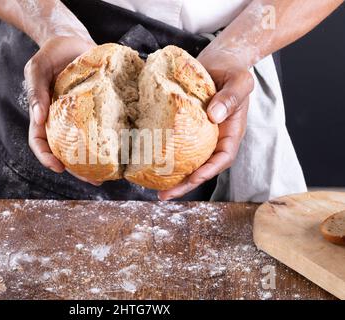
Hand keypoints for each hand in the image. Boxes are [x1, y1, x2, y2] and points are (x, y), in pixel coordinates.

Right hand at [24, 36, 100, 184]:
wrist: (71, 39)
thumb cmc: (50, 54)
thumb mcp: (36, 69)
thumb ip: (35, 92)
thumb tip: (37, 118)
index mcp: (45, 115)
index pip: (41, 142)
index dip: (46, 157)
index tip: (57, 167)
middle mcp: (63, 120)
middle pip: (67, 151)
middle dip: (77, 169)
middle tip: (93, 180)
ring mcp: (82, 116)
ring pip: (86, 144)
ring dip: (96, 161)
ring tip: (110, 174)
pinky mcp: (99, 107)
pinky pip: (104, 126)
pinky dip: (111, 140)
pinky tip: (122, 149)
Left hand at [158, 51, 253, 200]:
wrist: (220, 60)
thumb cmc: (233, 70)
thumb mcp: (240, 81)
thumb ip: (231, 97)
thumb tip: (214, 116)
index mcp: (231, 132)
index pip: (223, 158)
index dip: (209, 171)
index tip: (193, 179)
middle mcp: (215, 138)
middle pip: (202, 167)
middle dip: (185, 184)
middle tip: (165, 196)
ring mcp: (200, 135)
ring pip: (188, 160)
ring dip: (172, 175)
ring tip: (152, 187)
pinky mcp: (186, 127)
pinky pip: (176, 144)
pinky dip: (165, 154)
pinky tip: (148, 160)